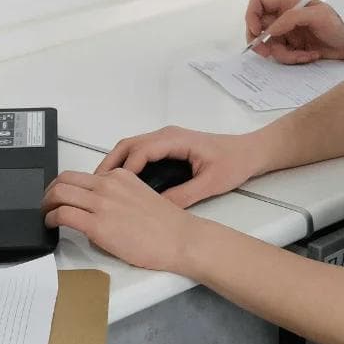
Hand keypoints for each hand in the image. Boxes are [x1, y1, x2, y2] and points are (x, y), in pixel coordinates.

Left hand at [42, 168, 202, 272]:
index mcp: (119, 176)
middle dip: (49, 191)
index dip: (68, 187)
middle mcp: (108, 184)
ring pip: (59, 193)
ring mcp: (102, 203)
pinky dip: (51, 218)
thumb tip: (95, 208)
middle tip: (46, 204)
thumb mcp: (139, 196)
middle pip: (64, 179)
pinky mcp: (97, 225)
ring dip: (46, 204)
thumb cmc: (165, 224)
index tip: (63, 197)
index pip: (82, 175)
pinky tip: (52, 224)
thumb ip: (116, 196)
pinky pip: (63, 214)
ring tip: (45, 214)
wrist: (180, 238)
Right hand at [93, 126, 263, 207]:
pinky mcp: (168, 146)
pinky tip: (120, 183)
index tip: (111, 189)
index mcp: (176, 140)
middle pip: (128, 145)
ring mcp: (166, 139)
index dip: (124, 169)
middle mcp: (167, 135)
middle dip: (109, 165)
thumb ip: (185, 195)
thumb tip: (159, 208)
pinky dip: (126, 164)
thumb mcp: (211, 183)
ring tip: (100, 187)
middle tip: (93, 187)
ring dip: (115, 164)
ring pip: (131, 147)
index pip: (141, 151)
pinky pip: (140, 152)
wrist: (250, 152)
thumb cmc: (234, 163)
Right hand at [245, 0, 343, 63]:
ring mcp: (287, 34)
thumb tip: (270, 30)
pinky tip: (311, 55)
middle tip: (266, 53)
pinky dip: (295, 59)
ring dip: (285, 54)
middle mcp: (283, 18)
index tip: (256, 31)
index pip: (258, 3)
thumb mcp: (317, 15)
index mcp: (286, 3)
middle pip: (257, 28)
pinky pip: (283, 56)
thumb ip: (292, 18)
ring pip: (270, 46)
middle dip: (260, 42)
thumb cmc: (338, 22)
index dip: (251, 16)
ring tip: (304, 54)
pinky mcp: (293, 48)